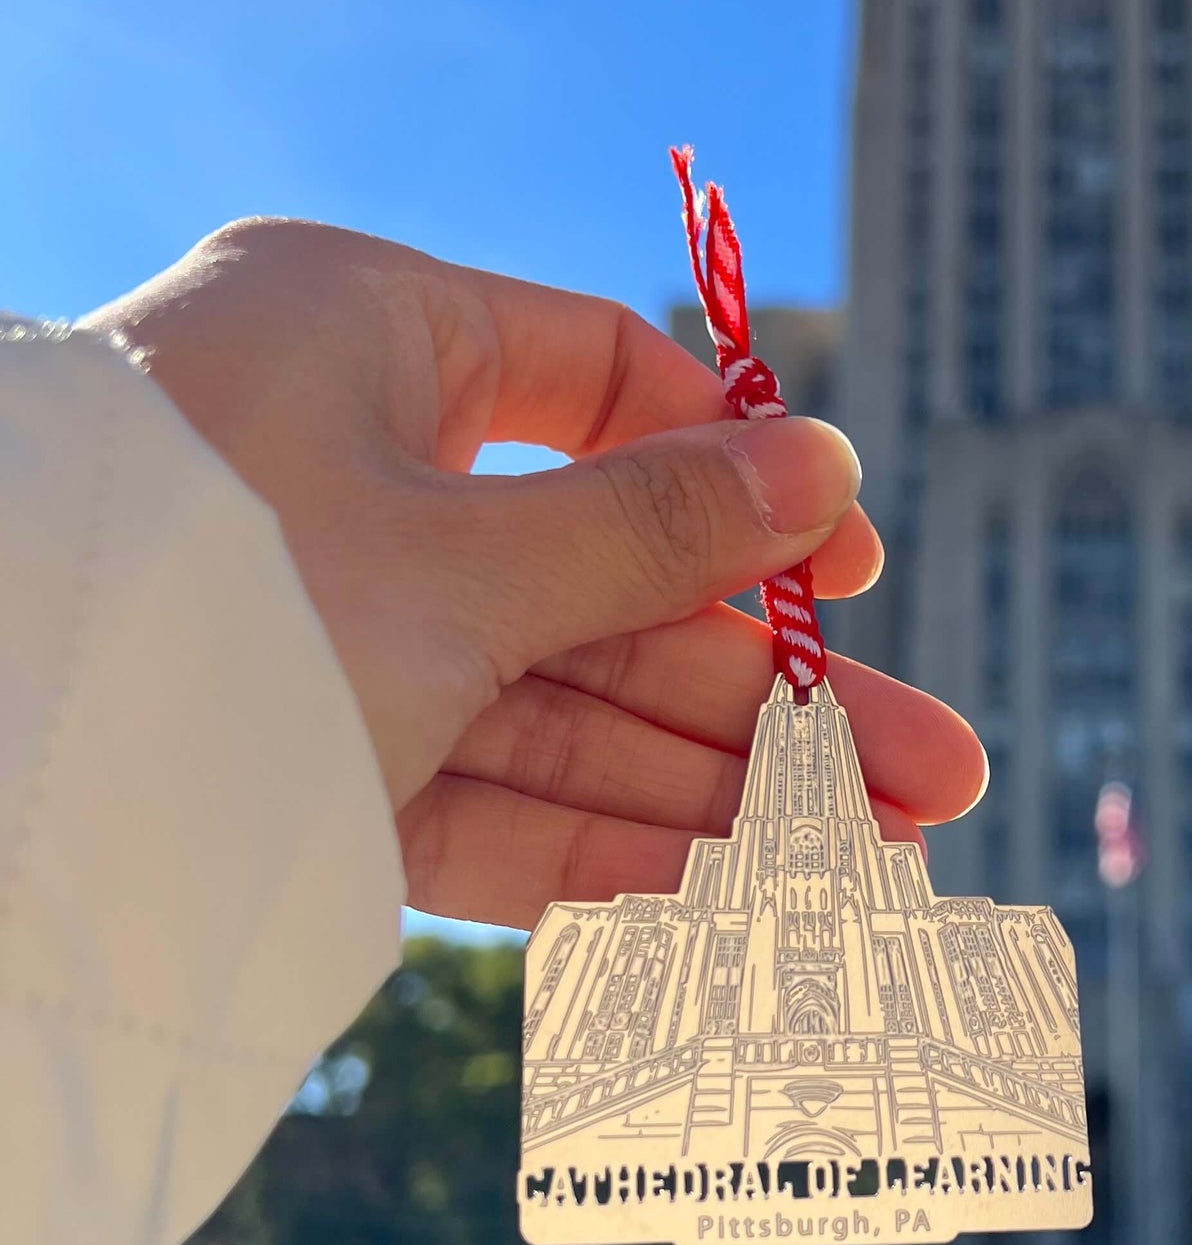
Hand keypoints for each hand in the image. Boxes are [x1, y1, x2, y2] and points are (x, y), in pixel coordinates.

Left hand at [82, 218, 985, 928]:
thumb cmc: (211, 590)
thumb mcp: (462, 557)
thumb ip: (652, 527)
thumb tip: (824, 464)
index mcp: (365, 335)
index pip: (595, 380)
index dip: (737, 477)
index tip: (845, 568)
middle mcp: (351, 470)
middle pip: (606, 584)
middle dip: (764, 696)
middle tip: (927, 776)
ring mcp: (330, 627)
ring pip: (555, 706)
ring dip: (707, 791)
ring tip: (869, 870)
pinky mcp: (299, 762)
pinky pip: (472, 797)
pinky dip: (587, 851)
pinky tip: (725, 908)